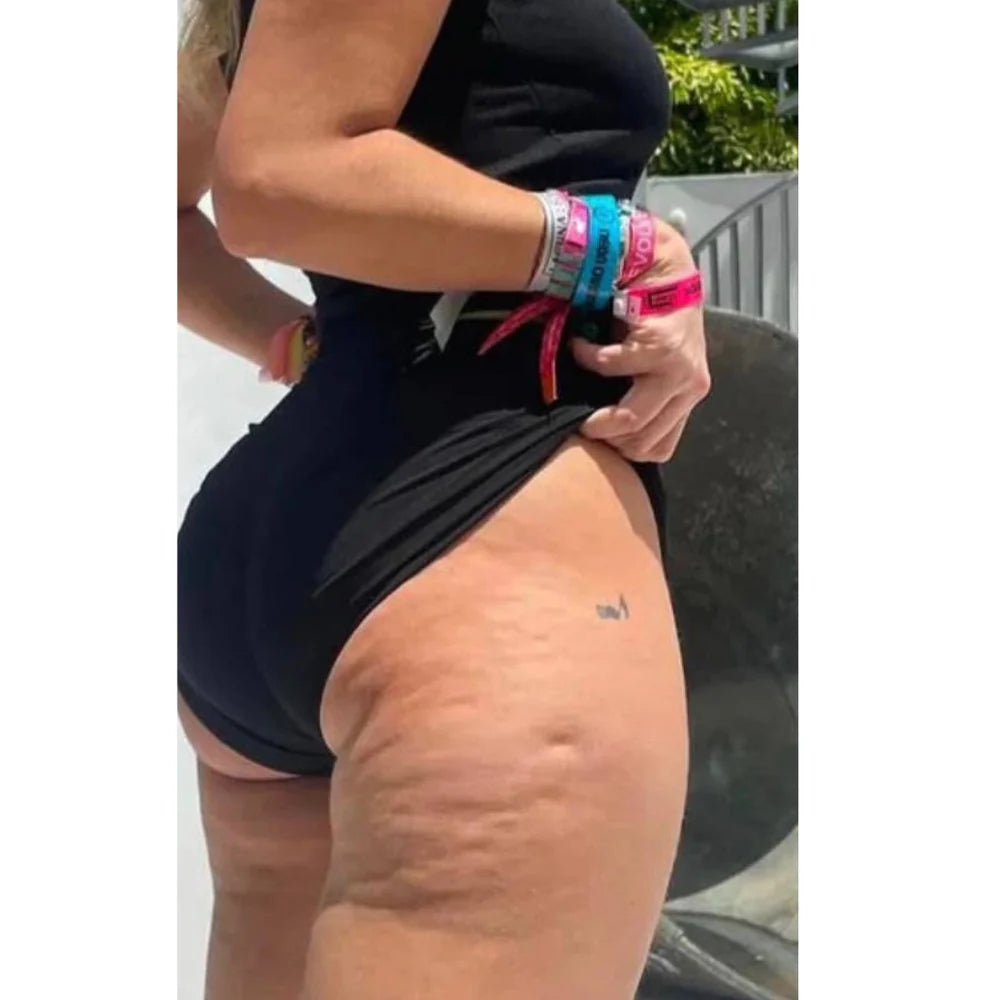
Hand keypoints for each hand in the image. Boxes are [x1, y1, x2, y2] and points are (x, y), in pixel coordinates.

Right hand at [571, 220, 709, 462]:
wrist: (663, 266)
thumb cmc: (651, 317)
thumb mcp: (652, 365)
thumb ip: (640, 394)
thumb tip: (602, 425)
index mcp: (686, 397)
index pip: (658, 449)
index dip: (622, 449)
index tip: (597, 430)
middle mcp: (689, 388)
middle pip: (640, 442)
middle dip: (603, 434)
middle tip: (580, 417)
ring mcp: (678, 370)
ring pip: (629, 419)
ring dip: (594, 401)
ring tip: (581, 375)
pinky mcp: (660, 347)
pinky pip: (610, 367)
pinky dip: (586, 356)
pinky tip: (580, 342)